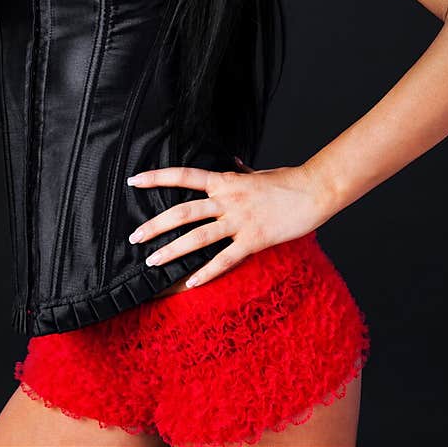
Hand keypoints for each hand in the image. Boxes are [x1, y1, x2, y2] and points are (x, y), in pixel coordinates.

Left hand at [127, 159, 331, 288]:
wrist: (314, 191)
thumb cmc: (287, 181)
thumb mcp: (258, 173)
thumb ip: (241, 172)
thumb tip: (233, 163)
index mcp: (225, 181)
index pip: (184, 176)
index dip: (157, 177)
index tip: (134, 180)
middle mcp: (227, 200)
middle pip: (183, 212)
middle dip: (155, 226)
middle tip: (134, 238)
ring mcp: (240, 221)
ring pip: (198, 238)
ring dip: (172, 251)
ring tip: (152, 262)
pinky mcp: (254, 240)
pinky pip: (225, 260)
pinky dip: (206, 273)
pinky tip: (191, 283)